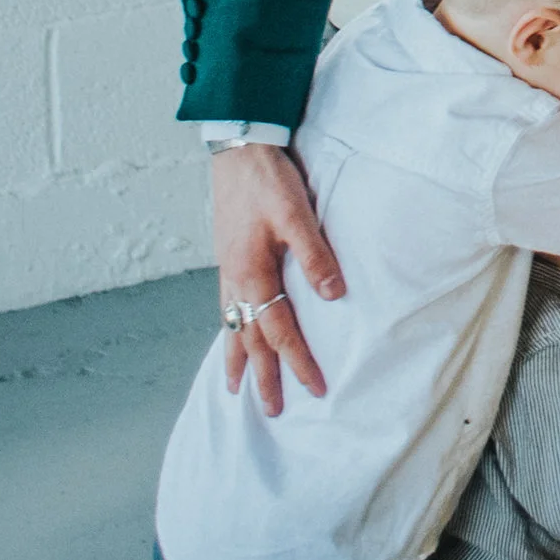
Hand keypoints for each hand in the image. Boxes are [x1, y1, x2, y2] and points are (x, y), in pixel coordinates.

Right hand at [212, 146, 340, 414]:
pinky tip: (232, 334)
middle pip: (249, 339)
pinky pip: (226, 307)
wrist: (239, 148)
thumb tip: (333, 296)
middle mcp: (235, 279)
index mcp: (252, 273)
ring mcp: (227, 270)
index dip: (298, 360)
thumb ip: (315, 256)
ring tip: (234, 388)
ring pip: (231, 326)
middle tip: (270, 411)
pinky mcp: (227, 258)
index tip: (315, 387)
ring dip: (237, 359)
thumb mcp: (296, 214)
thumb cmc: (268, 180)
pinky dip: (228, 330)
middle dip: (262, 376)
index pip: (279, 330)